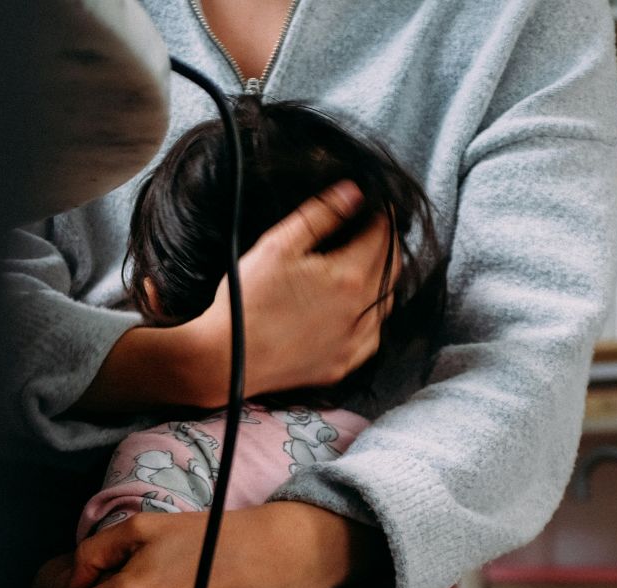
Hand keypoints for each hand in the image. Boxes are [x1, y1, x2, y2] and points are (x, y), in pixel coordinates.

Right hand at [186, 179, 399, 401]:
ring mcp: (354, 343)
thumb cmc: (246, 300)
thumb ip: (320, 215)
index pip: (383, 236)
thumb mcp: (279, 245)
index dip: (384, 216)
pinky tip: (354, 310)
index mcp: (349, 277)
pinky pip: (372, 337)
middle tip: (373, 230)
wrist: (224, 359)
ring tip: (363, 265)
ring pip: (386, 304)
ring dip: (381, 280)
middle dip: (386, 244)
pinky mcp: (342, 365)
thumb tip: (354, 193)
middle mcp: (361, 312)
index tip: (379, 207)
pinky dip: (370, 318)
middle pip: (392, 269)